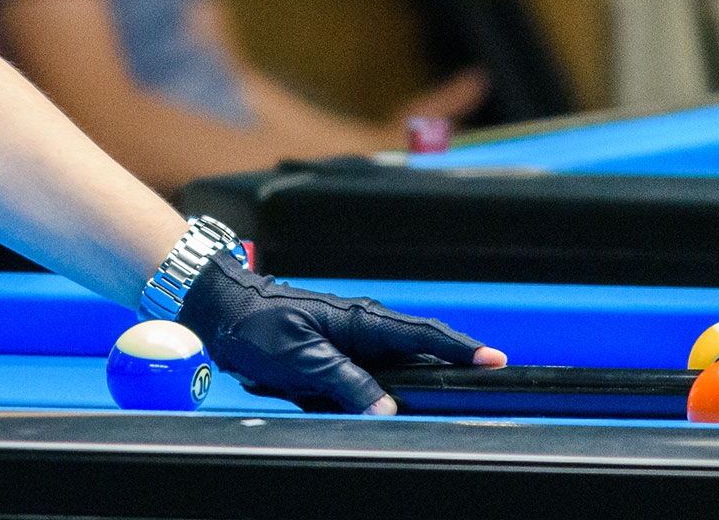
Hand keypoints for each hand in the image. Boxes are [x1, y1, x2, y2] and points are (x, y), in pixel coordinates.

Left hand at [177, 250, 508, 413]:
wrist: (225, 312)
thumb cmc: (258, 326)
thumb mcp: (301, 357)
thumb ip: (344, 381)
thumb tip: (385, 406)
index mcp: (359, 320)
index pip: (420, 334)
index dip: (458, 348)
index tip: (493, 359)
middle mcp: (362, 328)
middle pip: (420, 347)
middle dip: (455, 358)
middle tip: (490, 374)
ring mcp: (352, 341)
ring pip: (398, 363)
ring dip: (424, 372)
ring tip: (460, 382)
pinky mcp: (338, 356)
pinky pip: (372, 374)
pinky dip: (390, 384)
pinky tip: (401, 397)